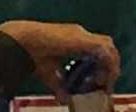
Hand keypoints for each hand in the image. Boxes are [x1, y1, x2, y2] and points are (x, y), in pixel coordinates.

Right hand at [0, 21, 119, 100]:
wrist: (24, 42)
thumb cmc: (33, 55)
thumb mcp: (50, 74)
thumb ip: (59, 86)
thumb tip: (65, 100)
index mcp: (75, 40)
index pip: (96, 50)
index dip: (102, 65)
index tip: (101, 82)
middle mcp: (81, 35)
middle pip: (106, 46)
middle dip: (110, 64)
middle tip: (107, 84)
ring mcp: (83, 35)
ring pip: (108, 46)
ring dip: (111, 64)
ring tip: (106, 82)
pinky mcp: (82, 38)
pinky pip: (104, 49)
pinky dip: (107, 62)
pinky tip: (103, 77)